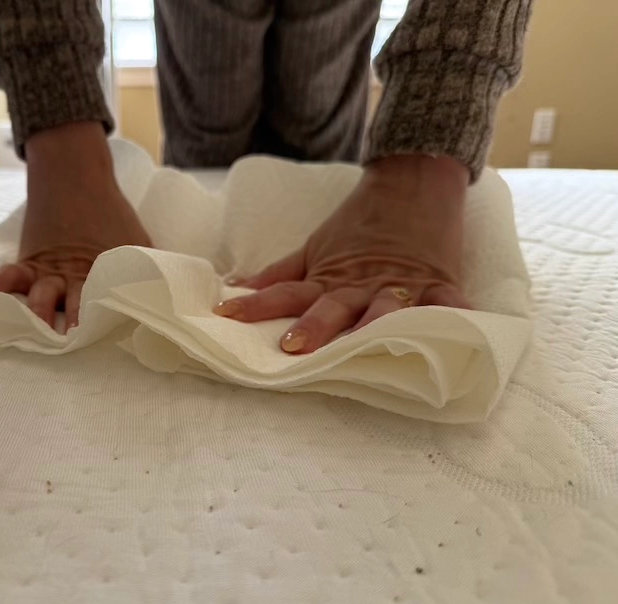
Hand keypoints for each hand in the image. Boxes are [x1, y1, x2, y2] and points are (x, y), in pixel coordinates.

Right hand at [0, 122, 150, 330]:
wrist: (75, 176)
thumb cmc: (111, 214)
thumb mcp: (138, 242)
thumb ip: (150, 269)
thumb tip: (171, 296)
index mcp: (105, 271)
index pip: (110, 299)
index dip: (111, 317)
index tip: (113, 334)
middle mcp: (75, 275)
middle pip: (74, 303)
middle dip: (73, 322)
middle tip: (72, 340)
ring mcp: (49, 270)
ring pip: (40, 295)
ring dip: (37, 315)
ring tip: (31, 331)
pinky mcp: (29, 262)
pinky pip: (9, 275)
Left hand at [213, 154, 471, 353]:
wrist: (413, 178)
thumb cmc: (359, 221)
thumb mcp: (315, 247)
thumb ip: (279, 274)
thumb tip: (235, 289)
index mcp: (330, 278)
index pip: (286, 293)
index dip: (258, 305)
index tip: (229, 316)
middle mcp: (361, 285)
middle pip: (334, 306)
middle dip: (314, 326)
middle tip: (293, 345)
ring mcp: (401, 285)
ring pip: (385, 309)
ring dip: (372, 328)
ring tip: (362, 347)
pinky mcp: (439, 281)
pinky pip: (449, 305)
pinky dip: (453, 320)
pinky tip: (453, 338)